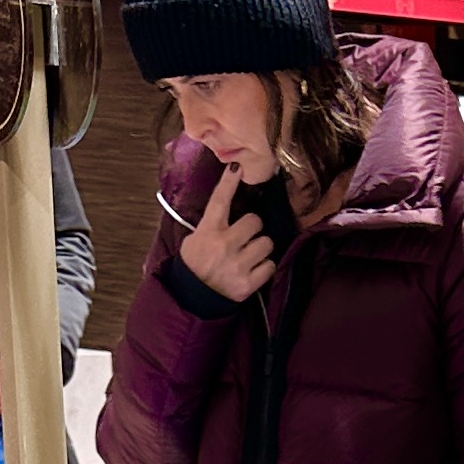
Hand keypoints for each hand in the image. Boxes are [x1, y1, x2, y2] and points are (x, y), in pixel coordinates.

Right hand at [179, 163, 276, 305]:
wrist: (193, 296)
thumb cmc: (197, 263)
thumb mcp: (195, 238)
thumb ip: (212, 223)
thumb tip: (228, 202)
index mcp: (209, 231)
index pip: (219, 201)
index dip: (228, 182)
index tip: (237, 167)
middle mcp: (224, 245)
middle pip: (255, 222)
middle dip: (254, 228)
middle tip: (246, 236)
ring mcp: (238, 265)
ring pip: (267, 243)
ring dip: (261, 248)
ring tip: (250, 254)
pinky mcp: (248, 284)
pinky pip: (270, 266)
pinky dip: (265, 267)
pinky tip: (253, 269)